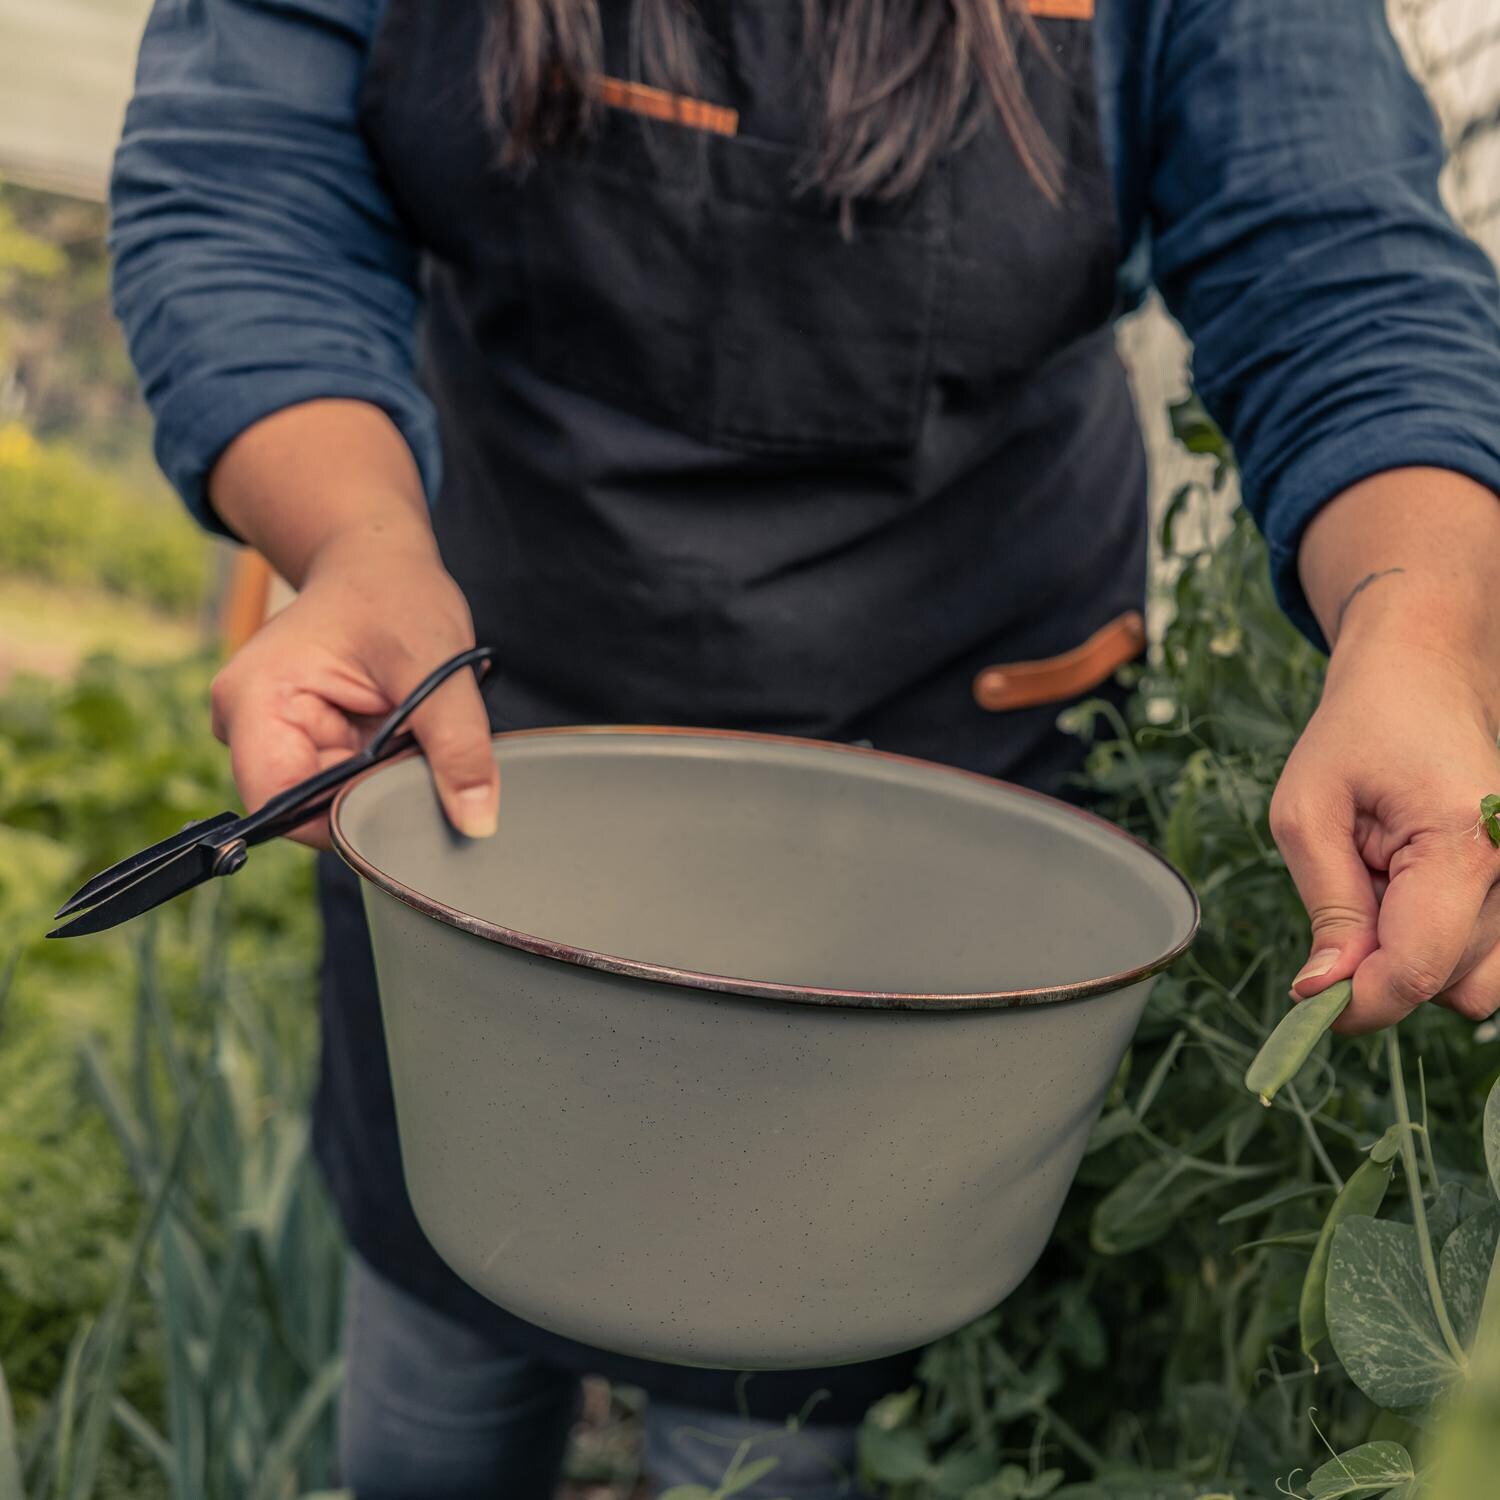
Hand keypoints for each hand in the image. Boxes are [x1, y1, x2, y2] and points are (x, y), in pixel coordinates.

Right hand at [209, 526, 497, 847]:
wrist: (378, 563)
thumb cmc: (396, 594)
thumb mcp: (437, 663)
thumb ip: (458, 746)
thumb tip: (476, 822)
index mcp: (253, 702)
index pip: (285, 808)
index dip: (350, 819)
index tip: (408, 795)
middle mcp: (243, 723)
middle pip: (310, 807)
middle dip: (374, 792)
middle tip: (418, 746)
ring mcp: (267, 734)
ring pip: (332, 798)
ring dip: (380, 778)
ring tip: (407, 728)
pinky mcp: (295, 739)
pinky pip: (342, 781)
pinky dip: (379, 767)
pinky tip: (397, 732)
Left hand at [1270, 639, 1499, 1031]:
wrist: (1421, 677)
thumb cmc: (1356, 733)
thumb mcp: (1307, 811)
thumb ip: (1326, 905)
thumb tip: (1322, 990)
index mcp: (1465, 843)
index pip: (1420, 967)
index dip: (1360, 1002)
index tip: (1309, 1004)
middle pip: (1448, 981)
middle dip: (1381, 970)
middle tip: (1339, 905)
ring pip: (1471, 979)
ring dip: (1410, 957)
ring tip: (1375, 885)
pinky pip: (1482, 955)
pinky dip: (1433, 940)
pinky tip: (1402, 890)